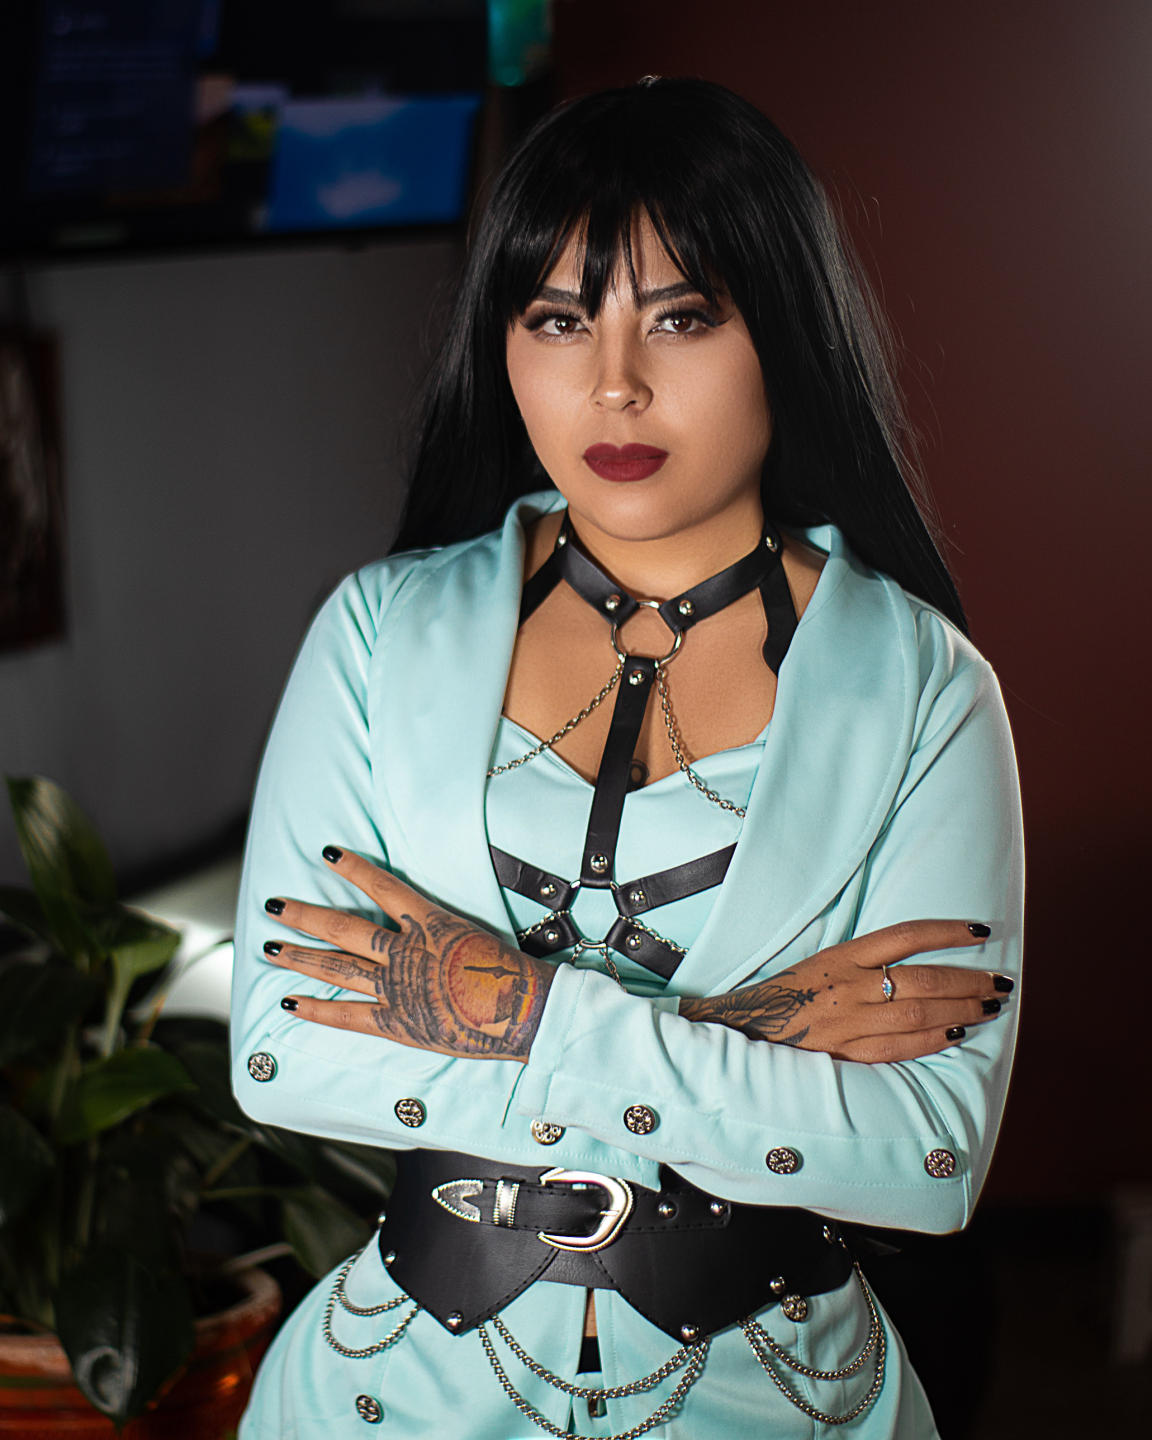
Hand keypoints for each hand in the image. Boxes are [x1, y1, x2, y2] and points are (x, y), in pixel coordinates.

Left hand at [262, 848, 554, 1060]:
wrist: (522, 1008)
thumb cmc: (509, 971)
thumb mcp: (476, 934)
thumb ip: (444, 931)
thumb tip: (430, 927)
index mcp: (429, 922)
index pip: (383, 886)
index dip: (354, 868)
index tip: (328, 853)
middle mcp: (405, 951)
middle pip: (343, 927)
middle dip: (304, 916)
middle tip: (273, 905)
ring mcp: (398, 986)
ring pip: (337, 966)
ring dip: (299, 956)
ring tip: (268, 948)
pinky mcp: (397, 1023)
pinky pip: (348, 1015)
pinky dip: (317, 1009)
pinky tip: (289, 1002)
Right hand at [678, 920, 1012, 1061]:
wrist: (747, 1028)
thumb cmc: (790, 993)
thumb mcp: (823, 962)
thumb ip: (865, 962)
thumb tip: (918, 958)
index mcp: (843, 955)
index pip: (906, 935)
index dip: (948, 931)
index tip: (981, 931)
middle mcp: (849, 985)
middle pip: (924, 977)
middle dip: (969, 980)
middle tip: (1000, 981)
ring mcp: (850, 1020)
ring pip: (920, 1012)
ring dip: (962, 1008)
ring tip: (990, 1005)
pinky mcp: (849, 1052)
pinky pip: (902, 1046)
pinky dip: (934, 1038)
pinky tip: (957, 1032)